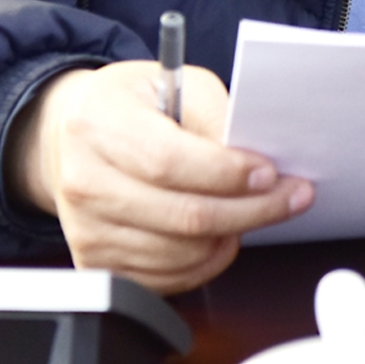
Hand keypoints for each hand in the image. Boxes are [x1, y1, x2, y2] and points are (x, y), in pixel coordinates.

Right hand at [5, 62, 313, 291]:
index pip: (169, 162)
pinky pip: (165, 280)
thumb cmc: (132, 106)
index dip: (227, 174)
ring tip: (252, 210)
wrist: (74, 137)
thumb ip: (214, 115)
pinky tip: (220, 234)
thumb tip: (254, 160)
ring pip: (180, 254)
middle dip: (251, 210)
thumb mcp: (174, 84)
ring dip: (231, 237)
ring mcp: (87, 230)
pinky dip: (205, 262)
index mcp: (99, 124)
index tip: (269, 172)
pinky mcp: (97, 263)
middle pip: (182, 216)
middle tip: (291, 197)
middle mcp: (85, 182)